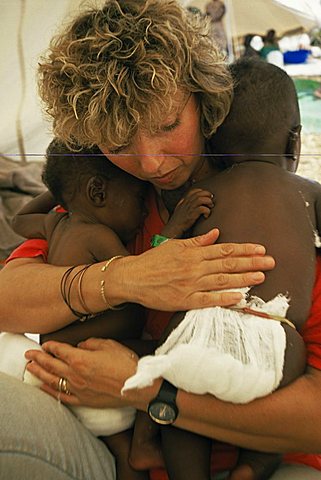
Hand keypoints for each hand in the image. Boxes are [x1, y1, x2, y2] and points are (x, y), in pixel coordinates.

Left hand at [25, 338, 139, 407]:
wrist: (137, 386)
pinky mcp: (83, 400)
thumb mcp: (109, 344)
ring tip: (30, 368)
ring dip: (39, 373)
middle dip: (38, 358)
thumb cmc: (125, 364)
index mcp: (81, 359)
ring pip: (52, 380)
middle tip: (28, 354)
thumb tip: (81, 346)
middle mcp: (75, 374)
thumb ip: (91, 343)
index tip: (44, 344)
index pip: (60, 350)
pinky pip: (62, 396)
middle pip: (51, 365)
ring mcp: (78, 389)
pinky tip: (44, 388)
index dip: (50, 346)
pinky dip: (50, 391)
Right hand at [119, 229, 274, 310]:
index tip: (260, 249)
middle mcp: (195, 267)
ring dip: (243, 278)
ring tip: (261, 276)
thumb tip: (216, 233)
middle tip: (271, 262)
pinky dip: (224, 298)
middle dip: (251, 262)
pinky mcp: (184, 300)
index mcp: (193, 253)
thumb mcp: (175, 245)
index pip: (224, 249)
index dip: (244, 249)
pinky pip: (208, 299)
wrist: (132, 278)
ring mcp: (190, 284)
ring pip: (222, 280)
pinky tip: (239, 296)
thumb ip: (197, 241)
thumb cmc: (153, 261)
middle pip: (228, 263)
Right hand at [161, 188, 213, 237]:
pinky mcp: (191, 215)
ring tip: (210, 207)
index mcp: (184, 201)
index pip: (194, 191)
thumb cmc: (178, 222)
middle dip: (207, 195)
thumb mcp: (180, 210)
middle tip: (211, 202)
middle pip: (199, 193)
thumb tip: (194, 202)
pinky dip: (207, 211)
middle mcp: (186, 203)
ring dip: (208, 202)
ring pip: (201, 199)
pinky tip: (206, 216)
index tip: (207, 197)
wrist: (173, 230)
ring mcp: (188, 208)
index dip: (202, 192)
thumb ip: (185, 204)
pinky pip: (202, 209)